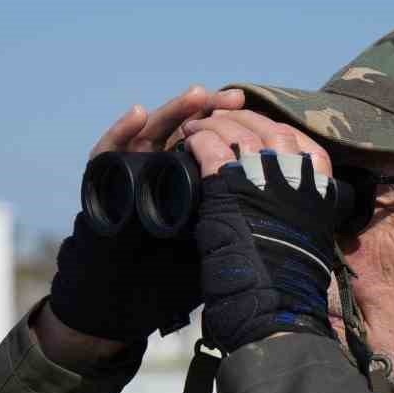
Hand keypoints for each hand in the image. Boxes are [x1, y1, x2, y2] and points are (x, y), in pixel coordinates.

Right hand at [46, 87, 244, 345]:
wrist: (127, 296)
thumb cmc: (175, 270)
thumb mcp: (218, 241)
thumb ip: (241, 217)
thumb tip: (290, 204)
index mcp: (193, 178)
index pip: (212, 142)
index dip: (235, 126)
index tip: (256, 112)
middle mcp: (162, 167)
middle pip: (187, 130)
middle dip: (214, 111)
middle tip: (235, 97)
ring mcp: (132, 171)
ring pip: (153, 132)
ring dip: (175, 111)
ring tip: (196, 96)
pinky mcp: (103, 180)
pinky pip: (108, 151)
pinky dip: (121, 131)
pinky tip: (139, 113)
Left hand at [181, 110, 338, 351]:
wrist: (275, 303)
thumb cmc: (290, 278)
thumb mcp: (309, 231)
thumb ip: (302, 204)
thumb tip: (294, 195)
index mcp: (320, 181)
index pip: (294, 137)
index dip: (268, 128)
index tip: (252, 127)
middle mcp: (297, 170)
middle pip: (266, 127)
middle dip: (239, 119)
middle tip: (218, 119)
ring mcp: (265, 173)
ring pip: (236, 130)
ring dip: (214, 124)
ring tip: (197, 126)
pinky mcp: (231, 183)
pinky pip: (211, 146)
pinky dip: (197, 139)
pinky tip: (188, 140)